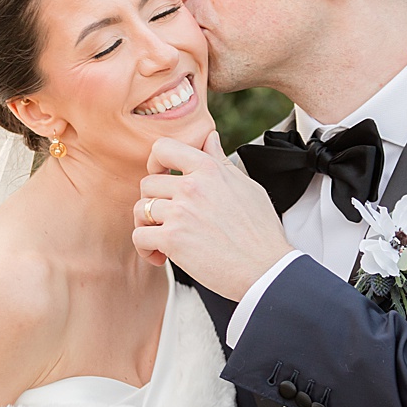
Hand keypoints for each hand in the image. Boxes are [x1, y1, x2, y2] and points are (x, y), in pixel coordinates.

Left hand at [133, 132, 291, 298]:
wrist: (266, 268)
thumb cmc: (261, 231)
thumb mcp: (247, 186)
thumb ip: (221, 161)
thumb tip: (209, 139)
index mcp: (209, 169)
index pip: (163, 148)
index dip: (156, 162)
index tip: (161, 175)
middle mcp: (191, 187)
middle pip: (147, 183)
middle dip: (153, 201)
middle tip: (167, 218)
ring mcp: (180, 212)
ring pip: (140, 209)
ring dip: (148, 225)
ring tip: (163, 237)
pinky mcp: (172, 239)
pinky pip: (139, 236)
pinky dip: (146, 248)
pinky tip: (161, 255)